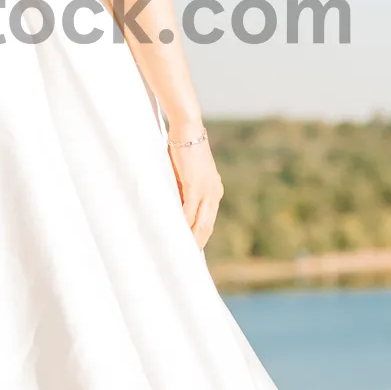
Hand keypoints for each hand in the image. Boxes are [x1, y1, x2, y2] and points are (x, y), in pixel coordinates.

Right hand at [167, 131, 223, 247]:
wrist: (188, 129)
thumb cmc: (183, 150)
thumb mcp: (187, 175)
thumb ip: (185, 192)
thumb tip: (175, 210)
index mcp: (214, 191)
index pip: (209, 220)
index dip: (201, 236)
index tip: (193, 251)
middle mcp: (214, 193)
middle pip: (206, 226)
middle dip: (197, 243)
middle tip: (187, 260)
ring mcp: (206, 190)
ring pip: (199, 222)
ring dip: (190, 238)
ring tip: (181, 253)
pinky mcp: (194, 185)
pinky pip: (188, 211)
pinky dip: (182, 224)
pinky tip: (175, 234)